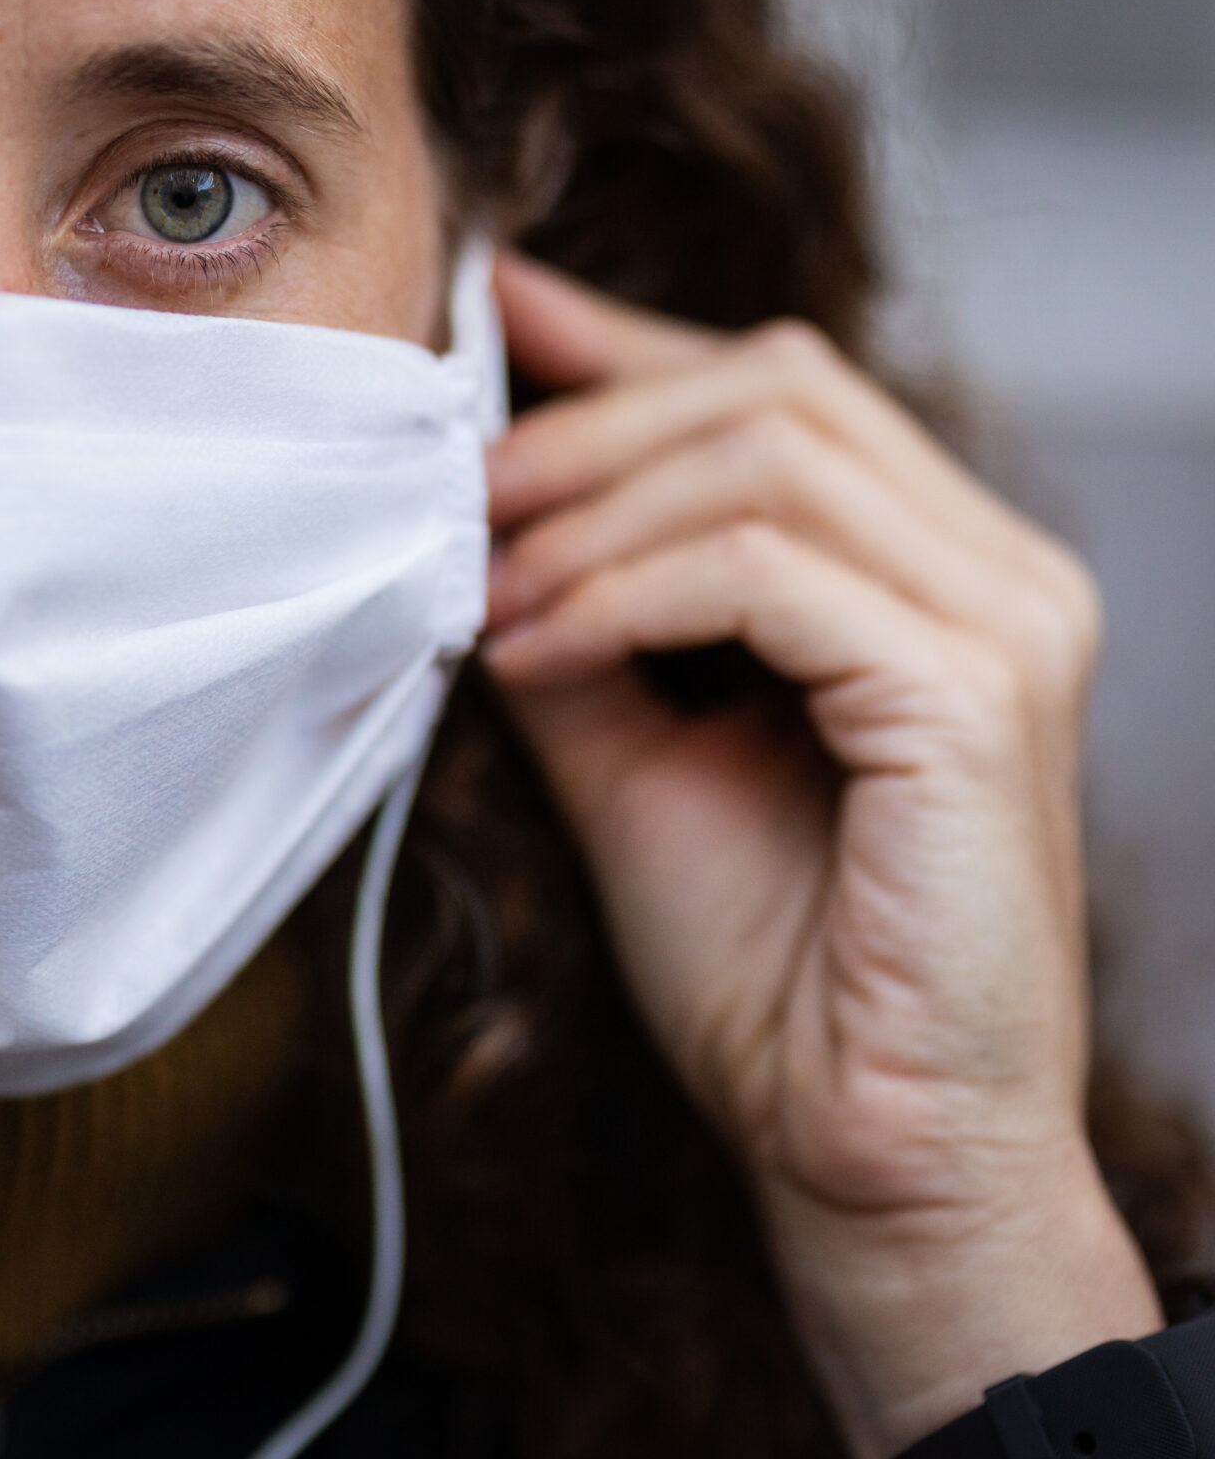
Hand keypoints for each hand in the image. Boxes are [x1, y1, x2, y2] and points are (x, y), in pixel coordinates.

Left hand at [478, 254, 1159, 1458]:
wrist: (859, 1144)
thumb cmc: (768, 967)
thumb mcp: (637, 745)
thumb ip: (585, 610)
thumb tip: (488, 498)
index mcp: (935, 569)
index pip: (779, 384)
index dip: (620, 344)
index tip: (484, 315)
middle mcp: (996, 569)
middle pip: (770, 385)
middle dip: (581, 429)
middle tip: (455, 500)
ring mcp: (1004, 623)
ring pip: (764, 455)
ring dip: (587, 513)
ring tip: (486, 594)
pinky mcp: (971, 697)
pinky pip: (765, 571)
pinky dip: (623, 594)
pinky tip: (536, 648)